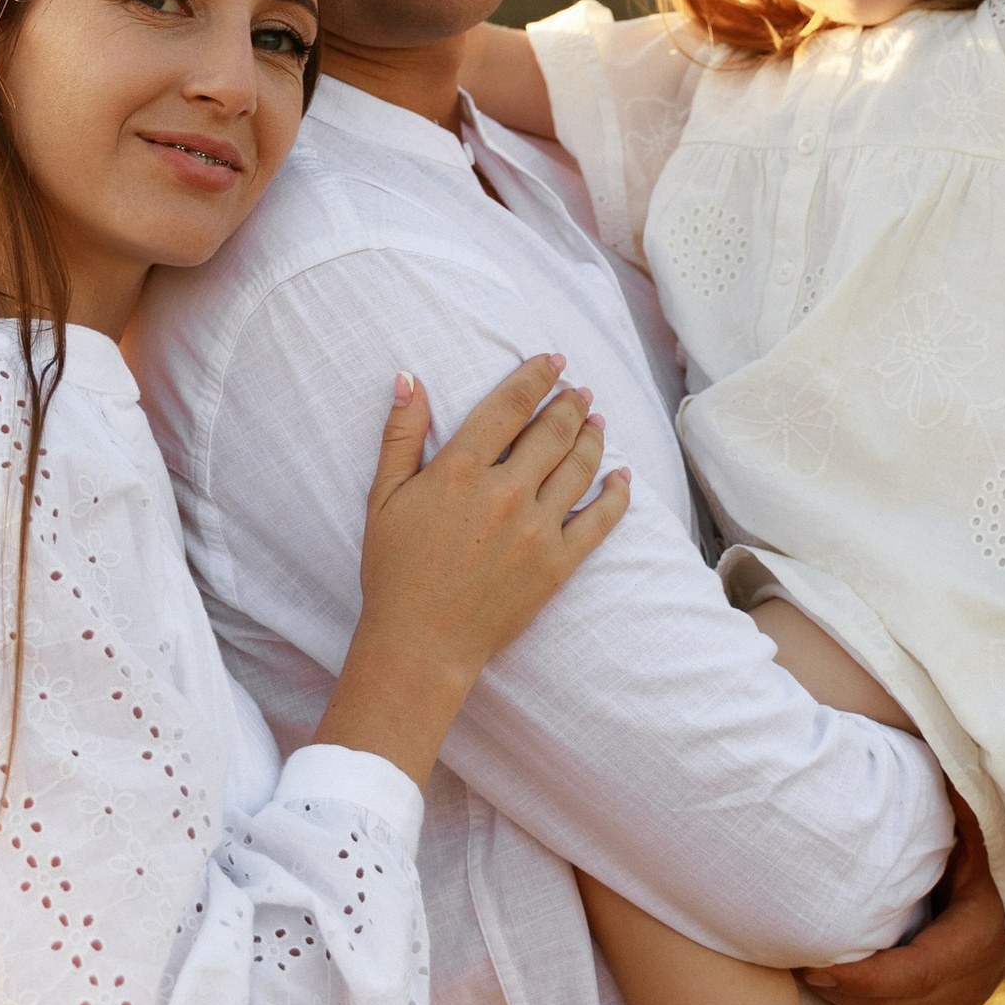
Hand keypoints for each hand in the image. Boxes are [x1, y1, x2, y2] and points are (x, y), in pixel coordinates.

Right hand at [317, 359, 630, 785]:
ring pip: (579, 467)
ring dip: (593, 436)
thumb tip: (410, 379)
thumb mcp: (382, 498)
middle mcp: (505, 493)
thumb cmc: (394, 572)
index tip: (553, 361)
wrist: (420, 643)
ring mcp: (537, 529)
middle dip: (570, 403)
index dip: (535, 377)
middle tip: (579, 390)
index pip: (508, 406)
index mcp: (460, 471)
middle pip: (552, 431)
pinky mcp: (558, 564)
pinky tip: (621, 476)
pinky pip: (600, 520)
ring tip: (596, 420)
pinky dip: (616, 494)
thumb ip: (399, 436)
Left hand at [797, 788, 1004, 1004]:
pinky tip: (835, 994)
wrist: (1001, 893)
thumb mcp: (971, 825)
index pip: (924, 973)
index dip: (868, 979)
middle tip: (798, 966)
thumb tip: (942, 767)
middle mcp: (978, 978)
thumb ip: (959, 803)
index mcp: (983, 930)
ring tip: (811, 977)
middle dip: (844, 995)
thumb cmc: (970, 848)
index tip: (816, 965)